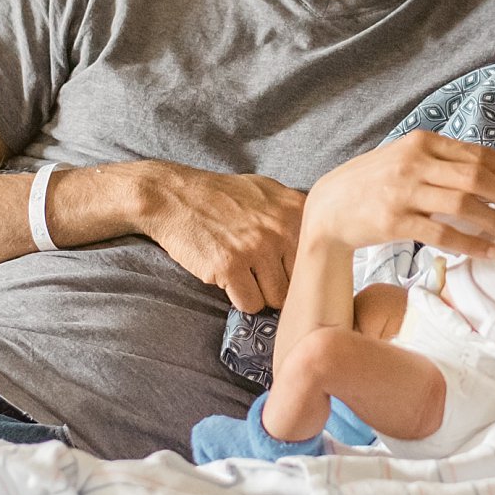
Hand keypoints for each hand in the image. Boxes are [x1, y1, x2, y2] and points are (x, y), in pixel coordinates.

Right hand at [131, 163, 304, 312]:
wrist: (173, 196)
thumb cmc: (220, 195)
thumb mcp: (267, 190)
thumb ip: (295, 214)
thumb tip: (321, 244)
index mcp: (296, 209)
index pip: (319, 259)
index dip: (301, 270)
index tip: (286, 270)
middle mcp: (281, 228)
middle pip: (299, 283)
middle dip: (281, 285)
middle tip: (260, 275)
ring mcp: (256, 248)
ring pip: (276, 299)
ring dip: (260, 294)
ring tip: (244, 275)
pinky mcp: (230, 266)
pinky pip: (250, 304)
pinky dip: (240, 298)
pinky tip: (228, 279)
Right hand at [302, 131, 494, 256]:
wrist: (329, 207)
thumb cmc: (375, 183)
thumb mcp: (406, 159)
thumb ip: (442, 162)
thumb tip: (491, 175)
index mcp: (423, 143)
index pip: (479, 154)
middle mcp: (414, 163)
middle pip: (477, 177)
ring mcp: (403, 192)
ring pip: (464, 204)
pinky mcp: (394, 222)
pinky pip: (442, 233)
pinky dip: (471, 244)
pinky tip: (488, 252)